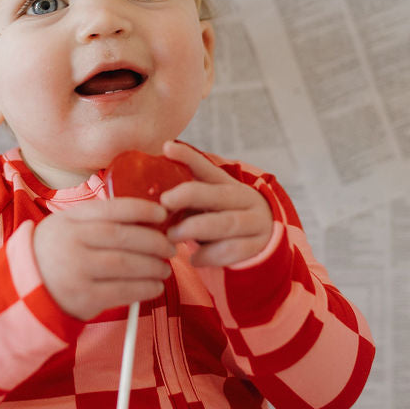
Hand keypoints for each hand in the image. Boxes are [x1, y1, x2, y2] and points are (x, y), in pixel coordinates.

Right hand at [33, 196, 175, 319]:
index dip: (141, 209)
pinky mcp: (83, 298)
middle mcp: (72, 243)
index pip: (111, 209)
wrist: (24, 291)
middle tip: (170, 246)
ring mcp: (77, 271)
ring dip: (153, 266)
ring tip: (165, 268)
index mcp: (70, 220)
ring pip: (126, 264)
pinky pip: (122, 291)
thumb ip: (98, 220)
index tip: (163, 213)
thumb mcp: (67, 227)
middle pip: (123, 237)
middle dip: (154, 241)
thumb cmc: (55, 254)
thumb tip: (146, 218)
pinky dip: (144, 288)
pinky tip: (155, 286)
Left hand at [158, 141, 273, 267]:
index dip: (187, 157)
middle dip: (188, 196)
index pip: (206, 167)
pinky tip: (193, 260)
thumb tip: (147, 196)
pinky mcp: (257, 245)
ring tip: (171, 236)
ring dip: (195, 229)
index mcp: (227, 184)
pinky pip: (232, 250)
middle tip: (164, 202)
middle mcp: (243, 198)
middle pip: (216, 194)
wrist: (263, 241)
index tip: (166, 148)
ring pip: (225, 223)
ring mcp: (254, 221)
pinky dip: (210, 256)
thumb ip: (184, 198)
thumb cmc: (222, 220)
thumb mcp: (207, 205)